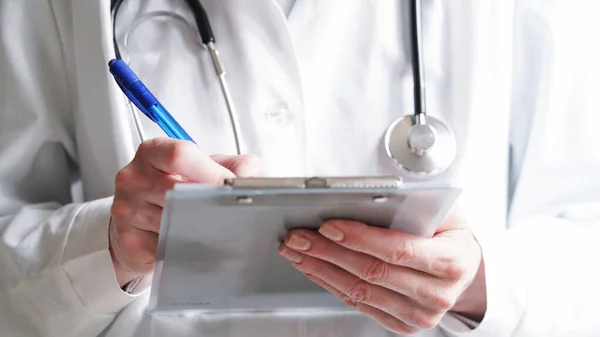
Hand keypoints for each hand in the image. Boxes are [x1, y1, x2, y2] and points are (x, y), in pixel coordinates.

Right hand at [109, 138, 261, 285]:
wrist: (142, 224)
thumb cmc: (181, 191)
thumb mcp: (211, 168)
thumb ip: (238, 167)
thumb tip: (250, 182)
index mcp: (154, 152)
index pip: (180, 155)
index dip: (210, 172)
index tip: (229, 187)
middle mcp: (134, 177)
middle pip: (176, 190)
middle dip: (207, 203)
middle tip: (228, 213)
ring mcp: (127, 209)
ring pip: (172, 221)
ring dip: (198, 228)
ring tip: (210, 228)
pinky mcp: (129, 240)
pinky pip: (164, 247)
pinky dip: (184, 248)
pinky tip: (191, 244)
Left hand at [278, 210, 484, 334]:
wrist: (466, 269)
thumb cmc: (452, 234)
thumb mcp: (446, 211)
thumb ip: (418, 202)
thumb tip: (377, 192)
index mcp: (451, 261)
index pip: (397, 250)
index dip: (359, 238)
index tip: (329, 225)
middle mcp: (436, 293)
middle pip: (371, 272)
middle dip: (328, 252)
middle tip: (300, 236)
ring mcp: (419, 314)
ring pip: (360, 292)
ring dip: (322, 269)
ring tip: (298, 251)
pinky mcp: (402, 325)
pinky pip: (359, 304)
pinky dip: (331, 285)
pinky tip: (314, 269)